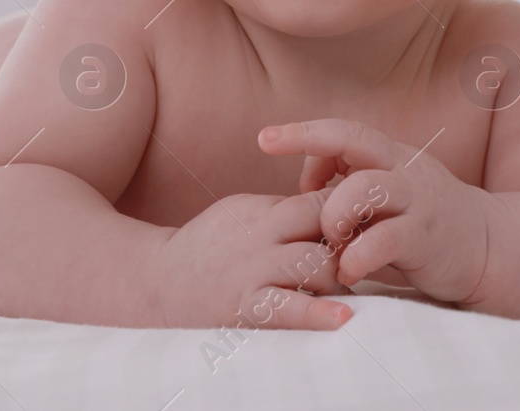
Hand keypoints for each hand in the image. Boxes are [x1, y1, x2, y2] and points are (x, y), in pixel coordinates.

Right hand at [150, 190, 352, 328]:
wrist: (154, 285)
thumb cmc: (207, 250)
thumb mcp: (241, 215)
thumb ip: (282, 211)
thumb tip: (333, 204)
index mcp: (260, 210)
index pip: (319, 200)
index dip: (348, 214)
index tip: (366, 231)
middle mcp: (258, 236)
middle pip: (324, 226)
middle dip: (350, 242)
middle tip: (366, 260)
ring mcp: (252, 271)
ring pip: (316, 265)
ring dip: (338, 278)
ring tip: (347, 290)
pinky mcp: (244, 307)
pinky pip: (288, 308)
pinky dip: (318, 314)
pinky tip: (343, 319)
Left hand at [258, 120, 490, 304]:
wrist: (487, 247)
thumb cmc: (420, 223)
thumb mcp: (385, 198)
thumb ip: (347, 191)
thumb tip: (299, 193)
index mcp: (389, 156)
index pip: (344, 132)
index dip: (304, 134)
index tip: (264, 139)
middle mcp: (402, 169)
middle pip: (354, 141)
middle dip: (310, 149)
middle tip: (290, 192)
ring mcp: (417, 201)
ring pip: (366, 188)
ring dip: (334, 215)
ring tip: (330, 241)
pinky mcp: (426, 237)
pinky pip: (383, 240)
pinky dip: (356, 257)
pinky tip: (347, 272)